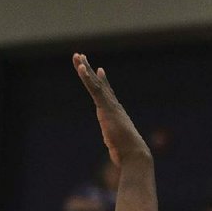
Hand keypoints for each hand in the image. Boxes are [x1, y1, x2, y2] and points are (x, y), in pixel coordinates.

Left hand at [72, 53, 151, 168]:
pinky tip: (81, 68)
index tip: (99, 71)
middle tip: (82, 57)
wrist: (133, 153)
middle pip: (99, 84)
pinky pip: (94, 89)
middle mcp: (113, 106)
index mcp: (115, 114)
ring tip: (78, 56)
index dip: (102, 82)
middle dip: (89, 70)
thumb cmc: (127, 154)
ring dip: (85, 69)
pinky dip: (87, 78)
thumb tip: (117, 152)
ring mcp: (109, 105)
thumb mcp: (118, 147)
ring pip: (94, 83)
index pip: (107, 95)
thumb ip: (116, 144)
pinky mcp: (105, 107)